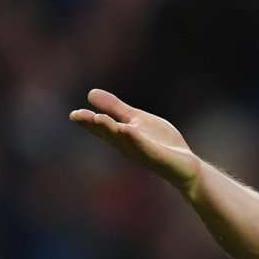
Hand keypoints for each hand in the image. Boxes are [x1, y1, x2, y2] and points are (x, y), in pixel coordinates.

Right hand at [70, 89, 201, 192]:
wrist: (185, 165)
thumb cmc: (160, 143)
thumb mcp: (136, 120)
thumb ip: (115, 108)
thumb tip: (90, 93)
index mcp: (120, 135)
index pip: (100, 127)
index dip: (87, 121)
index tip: (74, 114)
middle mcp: (127, 144)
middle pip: (107, 133)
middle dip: (93, 124)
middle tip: (77, 115)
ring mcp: (141, 151)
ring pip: (123, 139)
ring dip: (110, 129)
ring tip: (98, 118)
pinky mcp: (157, 156)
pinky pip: (145, 147)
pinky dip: (136, 139)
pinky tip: (128, 130)